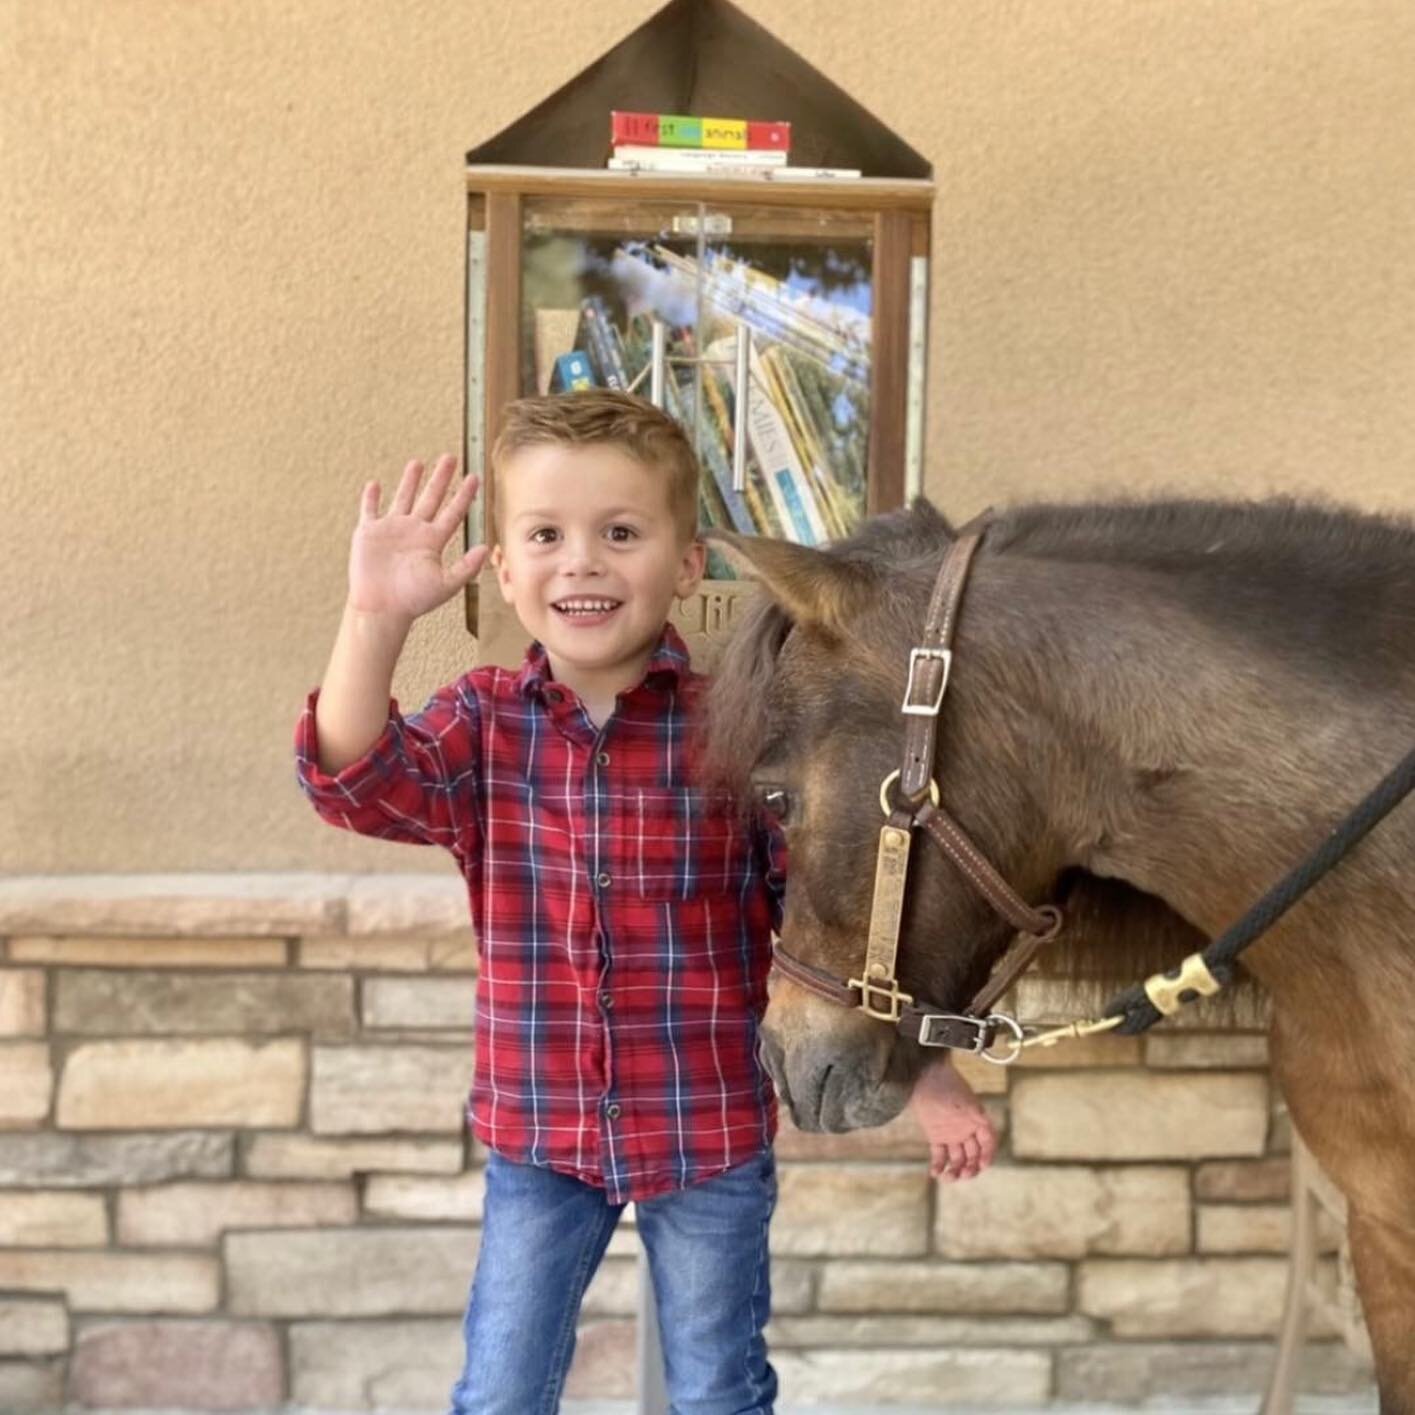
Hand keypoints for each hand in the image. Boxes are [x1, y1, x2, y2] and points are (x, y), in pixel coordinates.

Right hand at [347, 455, 486, 619]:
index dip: (464, 495)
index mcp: (433, 541)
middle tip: (450, 458)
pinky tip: (374, 485)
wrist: (382, 609)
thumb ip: (466, 567)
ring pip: (403, 498)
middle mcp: (415, 532)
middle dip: (440, 478)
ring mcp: (392, 530)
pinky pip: (370, 510)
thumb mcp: (446, 584)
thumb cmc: (413, 601)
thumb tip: (486, 549)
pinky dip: (371, 497)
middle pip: (431, 498)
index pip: (453, 512)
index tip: (475, 477)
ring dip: (410, 481)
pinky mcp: (369, 533)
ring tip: (418, 462)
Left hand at [909, 1061, 997, 1181]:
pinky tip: (935, 1173)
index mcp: (978, 1122)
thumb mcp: (961, 1099)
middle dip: (971, 1168)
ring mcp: (952, 1135)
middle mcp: (968, 1131)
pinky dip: (939, 1166)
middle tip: (963, 1174)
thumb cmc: (946, 1086)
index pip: (988, 1144)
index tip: (982, 1166)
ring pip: (958, 1160)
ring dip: (955, 1170)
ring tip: (947, 1177)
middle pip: (974, 1156)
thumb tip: (984, 1119)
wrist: (924, 1077)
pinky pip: (940, 1156)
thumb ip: (973, 1111)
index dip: (988, 1156)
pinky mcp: (937, 1137)